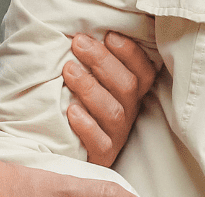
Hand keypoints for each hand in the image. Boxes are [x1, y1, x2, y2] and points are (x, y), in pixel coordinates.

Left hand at [61, 32, 156, 166]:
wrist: (61, 147)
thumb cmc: (74, 104)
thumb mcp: (90, 80)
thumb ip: (95, 62)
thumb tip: (84, 33)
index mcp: (129, 93)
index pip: (143, 72)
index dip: (131, 54)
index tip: (109, 36)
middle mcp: (127, 112)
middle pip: (127, 87)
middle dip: (103, 62)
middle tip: (79, 44)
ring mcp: (115, 134)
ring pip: (113, 112)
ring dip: (91, 88)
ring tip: (69, 71)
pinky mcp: (101, 155)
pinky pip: (99, 142)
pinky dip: (86, 126)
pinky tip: (72, 110)